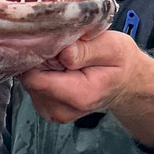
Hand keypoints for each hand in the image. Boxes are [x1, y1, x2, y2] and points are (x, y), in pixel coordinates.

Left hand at [20, 30, 143, 124]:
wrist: (125, 82)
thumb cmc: (120, 64)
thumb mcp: (114, 47)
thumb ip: (88, 50)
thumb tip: (63, 52)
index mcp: (78, 95)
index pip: (34, 77)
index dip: (39, 55)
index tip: (54, 43)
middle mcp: (60, 109)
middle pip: (29, 78)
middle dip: (41, 59)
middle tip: (65, 49)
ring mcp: (50, 110)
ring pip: (28, 80)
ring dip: (42, 65)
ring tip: (65, 58)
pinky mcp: (44, 106)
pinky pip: (32, 83)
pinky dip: (43, 72)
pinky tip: (61, 67)